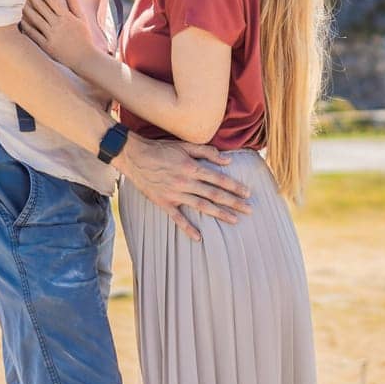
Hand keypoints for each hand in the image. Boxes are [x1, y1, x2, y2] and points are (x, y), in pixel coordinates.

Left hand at [20, 0, 100, 73]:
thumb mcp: (81, 18)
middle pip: (41, 6)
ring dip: (25, 8)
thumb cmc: (84, 37)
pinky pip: (33, 34)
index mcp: (66, 16)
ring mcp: (51, 35)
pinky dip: (26, 26)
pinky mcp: (46, 46)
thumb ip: (74, 1)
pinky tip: (19, 19)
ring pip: (35, 19)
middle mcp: (57, 24)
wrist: (85, 58)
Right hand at [113, 134, 251, 242]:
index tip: (248, 193)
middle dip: (234, 202)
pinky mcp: (163, 202)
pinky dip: (188, 228)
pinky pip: (177, 218)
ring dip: (219, 214)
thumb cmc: (161, 149)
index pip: (219, 179)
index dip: (235, 187)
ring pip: (201, 206)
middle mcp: (186, 182)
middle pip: (214, 194)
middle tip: (249, 210)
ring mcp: (175, 194)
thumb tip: (227, 161)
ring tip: (234, 220)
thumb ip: (207, 152)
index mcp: (192, 167)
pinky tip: (198, 238)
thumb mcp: (184, 146)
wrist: (135, 156)